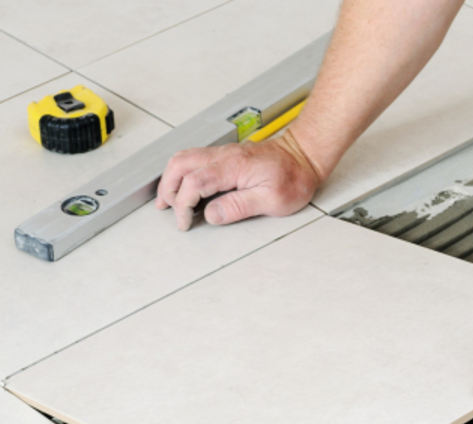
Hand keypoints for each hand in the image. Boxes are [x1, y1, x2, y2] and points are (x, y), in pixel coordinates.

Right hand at [155, 131, 321, 231]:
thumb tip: (212, 215)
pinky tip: (182, 186)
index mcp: (233, 166)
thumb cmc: (293, 177)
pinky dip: (181, 173)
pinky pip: (194, 159)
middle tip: (169, 210)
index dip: (184, 204)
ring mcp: (223, 153)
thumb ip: (238, 207)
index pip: (195, 182)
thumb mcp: (272, 201)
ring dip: (171, 179)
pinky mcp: (225, 156)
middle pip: (181, 165)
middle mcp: (224, 155)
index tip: (185, 222)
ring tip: (168, 200)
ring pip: (183, 158)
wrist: (304, 156)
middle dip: (169, 189)